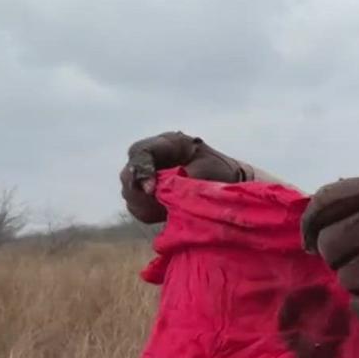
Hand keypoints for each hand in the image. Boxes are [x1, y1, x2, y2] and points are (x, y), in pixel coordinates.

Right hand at [119, 131, 255, 222]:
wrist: (230, 184)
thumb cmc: (222, 172)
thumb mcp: (207, 172)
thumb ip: (182, 181)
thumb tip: (158, 192)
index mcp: (167, 143)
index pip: (141, 152)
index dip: (142, 170)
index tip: (151, 189)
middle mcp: (152, 158)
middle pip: (128, 173)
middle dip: (140, 191)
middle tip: (158, 204)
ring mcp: (147, 176)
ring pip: (129, 192)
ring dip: (144, 204)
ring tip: (166, 210)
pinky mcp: (148, 195)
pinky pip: (137, 207)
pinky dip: (148, 213)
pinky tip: (165, 214)